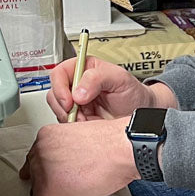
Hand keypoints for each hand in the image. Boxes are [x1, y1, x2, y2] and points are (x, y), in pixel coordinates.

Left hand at [19, 118, 138, 195]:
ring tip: (75, 189)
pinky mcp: (48, 191)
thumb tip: (60, 165)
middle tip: (71, 182)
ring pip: (36, 194)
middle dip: (52, 183)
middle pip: (34, 177)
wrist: (122, 150)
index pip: (35, 161)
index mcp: (45, 136)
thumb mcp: (78, 138)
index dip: (51, 171)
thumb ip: (62, 150)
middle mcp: (39, 151)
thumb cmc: (111, 145)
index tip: (61, 175)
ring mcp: (41, 170)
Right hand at [47, 56, 174, 122]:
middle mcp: (76, 84)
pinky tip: (87, 124)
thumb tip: (78, 92)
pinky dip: (74, 127)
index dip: (60, 87)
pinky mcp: (78, 118)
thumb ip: (98, 78)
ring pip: (58, 110)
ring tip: (87, 119)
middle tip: (79, 113)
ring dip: (69, 118)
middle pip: (54, 93)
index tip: (70, 101)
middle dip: (64, 106)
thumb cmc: (133, 92)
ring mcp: (76, 102)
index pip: (59, 73)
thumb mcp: (120, 79)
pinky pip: (66, 123)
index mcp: (84, 69)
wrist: (140, 112)